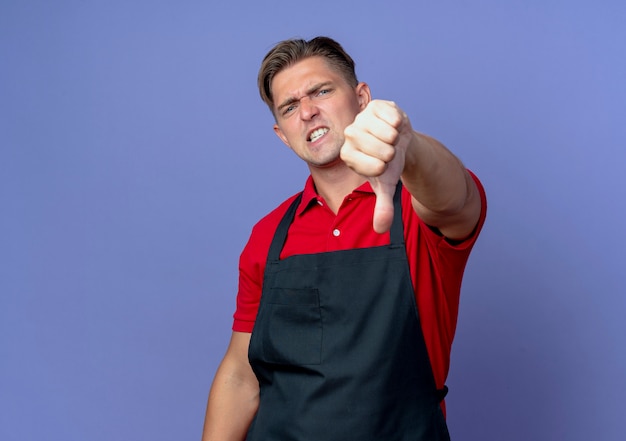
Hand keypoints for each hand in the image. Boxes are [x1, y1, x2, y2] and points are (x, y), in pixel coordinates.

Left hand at [341, 100, 413, 232]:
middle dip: (392, 153)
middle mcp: (350, 134)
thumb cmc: (388, 164)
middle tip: (387, 150)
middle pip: (382, 150)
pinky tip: (393, 125)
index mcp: (347, 155)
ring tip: (391, 138)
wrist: (399, 140)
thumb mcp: (386, 186)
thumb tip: (381, 229)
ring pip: (389, 134)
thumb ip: (382, 207)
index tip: (382, 164)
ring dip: (397, 139)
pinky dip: (400, 124)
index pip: (374, 167)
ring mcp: (361, 117)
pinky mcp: (375, 105)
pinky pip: (394, 118)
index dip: (385, 167)